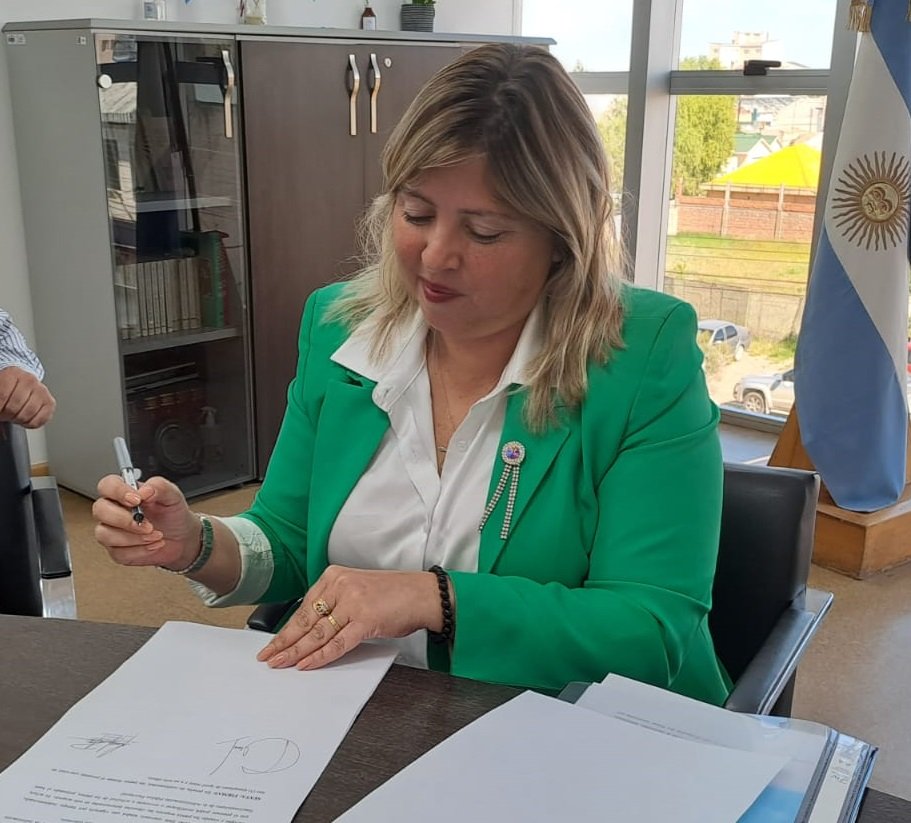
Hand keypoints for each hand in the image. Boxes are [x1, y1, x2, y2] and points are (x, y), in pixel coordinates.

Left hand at [0, 366, 55, 427]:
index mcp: (13, 374)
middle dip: (7, 415)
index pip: (2, 396)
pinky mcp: (50, 403)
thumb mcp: (0, 390)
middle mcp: (30, 380)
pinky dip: (30, 423)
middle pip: (14, 407)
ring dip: (18, 419)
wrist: (19, 386)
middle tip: (4, 413)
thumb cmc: (7, 389)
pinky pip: (39, 420)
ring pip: (28, 414)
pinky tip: (25, 418)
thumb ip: (0, 398)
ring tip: (14, 415)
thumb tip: (0, 416)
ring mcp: (42, 391)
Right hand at [93, 474, 199, 569]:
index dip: (117, 491)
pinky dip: (140, 550)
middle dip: (124, 519)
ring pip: (104, 534)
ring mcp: (112, 531)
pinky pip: (118, 553)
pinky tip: (154, 544)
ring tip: (156, 535)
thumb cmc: (172, 514)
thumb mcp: (173, 496)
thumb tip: (145, 490)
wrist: (182, 538)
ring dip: (134, 538)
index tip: (136, 500)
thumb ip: (160, 487)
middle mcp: (114, 510)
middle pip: (100, 510)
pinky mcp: (117, 550)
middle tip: (147, 524)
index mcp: (124, 492)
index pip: (107, 485)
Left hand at [256, 565, 443, 670]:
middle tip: (268, 657)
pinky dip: (320, 656)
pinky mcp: (365, 619)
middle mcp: (341, 586)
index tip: (274, 642)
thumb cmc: (395, 594)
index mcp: (335, 576)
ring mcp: (352, 602)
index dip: (287, 628)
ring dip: (297, 652)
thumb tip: (313, 629)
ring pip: (318, 633)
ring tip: (281, 664)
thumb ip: (336, 603)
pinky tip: (306, 664)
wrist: (423, 594)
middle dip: (285, 642)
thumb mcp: (357, 589)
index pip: (304, 606)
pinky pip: (337, 643)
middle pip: (306, 619)